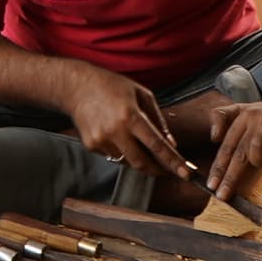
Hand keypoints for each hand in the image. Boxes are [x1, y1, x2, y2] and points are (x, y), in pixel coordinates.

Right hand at [63, 68, 193, 180]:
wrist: (76, 86)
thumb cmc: (111, 86)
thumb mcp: (142, 95)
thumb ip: (159, 120)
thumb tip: (171, 144)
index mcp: (130, 115)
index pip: (157, 145)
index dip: (173, 162)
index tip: (185, 174)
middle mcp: (115, 131)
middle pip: (142, 163)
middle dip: (157, 170)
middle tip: (168, 171)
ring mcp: (101, 140)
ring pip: (127, 161)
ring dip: (138, 157)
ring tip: (134, 139)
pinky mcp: (91, 146)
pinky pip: (113, 156)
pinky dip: (121, 150)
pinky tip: (115, 133)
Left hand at [203, 95, 261, 200]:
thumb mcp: (248, 110)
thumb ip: (225, 117)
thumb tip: (214, 137)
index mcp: (244, 115)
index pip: (227, 145)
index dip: (218, 167)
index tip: (211, 185)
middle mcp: (258, 118)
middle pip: (238, 153)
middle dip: (229, 177)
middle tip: (222, 195)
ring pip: (256, 153)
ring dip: (260, 162)